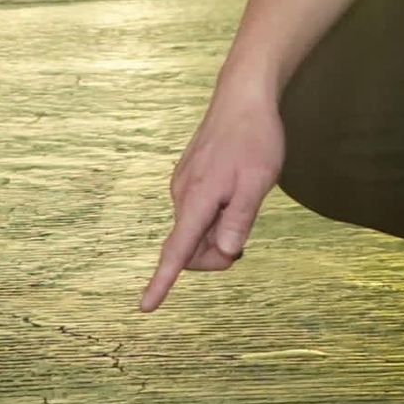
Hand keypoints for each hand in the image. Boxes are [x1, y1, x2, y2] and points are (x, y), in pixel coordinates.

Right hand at [142, 82, 284, 308]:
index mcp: (198, 198)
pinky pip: (198, 214)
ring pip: (196, 231)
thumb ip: (240, 219)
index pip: (177, 249)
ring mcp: (183, 186)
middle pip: (191, 248)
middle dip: (216, 254)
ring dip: (219, 232)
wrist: (242, 97)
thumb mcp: (257, 180)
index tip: (146, 306)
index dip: (163, 281)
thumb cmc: (254, 138)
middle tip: (245, 236)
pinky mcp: (189, 180)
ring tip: (244, 200)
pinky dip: (216, 217)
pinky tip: (235, 193)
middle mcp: (183, 194)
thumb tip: (225, 252)